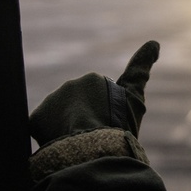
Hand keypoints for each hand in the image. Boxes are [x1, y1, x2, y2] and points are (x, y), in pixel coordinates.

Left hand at [28, 41, 159, 145]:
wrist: (93, 147)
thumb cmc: (119, 126)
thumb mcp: (136, 99)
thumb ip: (140, 70)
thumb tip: (154, 42)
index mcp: (94, 79)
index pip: (97, 97)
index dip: (103, 111)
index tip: (103, 118)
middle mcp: (71, 85)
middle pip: (78, 108)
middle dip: (85, 121)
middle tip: (96, 137)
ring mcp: (52, 100)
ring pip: (60, 119)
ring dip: (67, 130)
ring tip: (81, 144)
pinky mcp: (37, 118)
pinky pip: (42, 131)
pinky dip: (50, 140)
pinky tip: (62, 148)